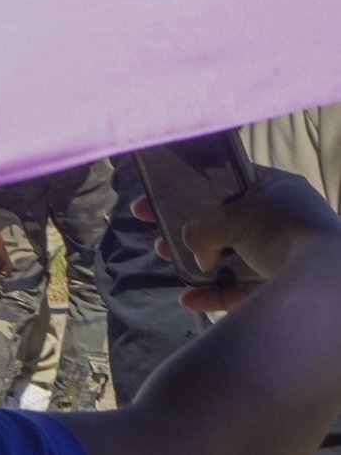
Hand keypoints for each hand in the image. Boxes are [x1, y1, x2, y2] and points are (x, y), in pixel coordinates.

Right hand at [140, 172, 340, 312]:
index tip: (158, 199)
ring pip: (234, 257)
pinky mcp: (287, 290)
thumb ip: (200, 228)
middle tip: (160, 236)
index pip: (227, 182)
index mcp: (277, 189)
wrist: (326, 281)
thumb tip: (191, 246)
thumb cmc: (280, 232)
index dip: (191, 189)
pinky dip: (216, 293)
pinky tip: (188, 299)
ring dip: (199, 261)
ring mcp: (288, 256)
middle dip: (190, 230)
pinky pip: (245, 289)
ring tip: (169, 262)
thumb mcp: (230, 219)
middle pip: (228, 222)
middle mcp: (285, 219)